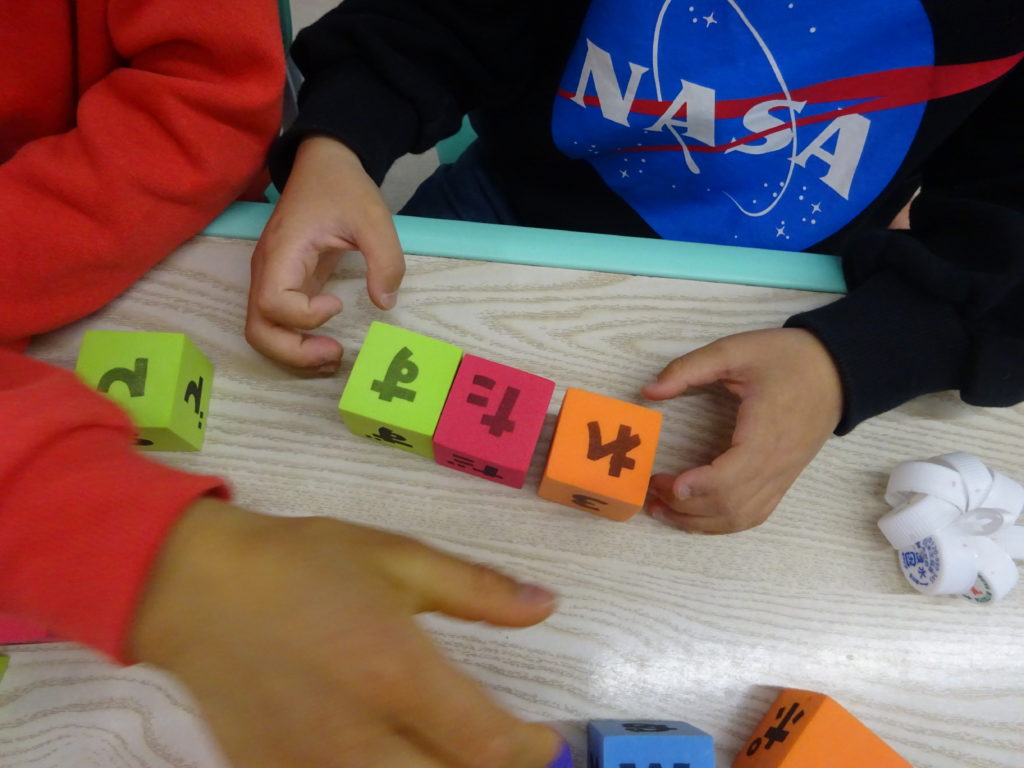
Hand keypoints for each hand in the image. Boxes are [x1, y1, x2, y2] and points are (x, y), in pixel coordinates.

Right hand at [132, 498, 560, 767]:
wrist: (195, 587)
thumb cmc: (302, 562)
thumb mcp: (396, 557)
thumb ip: (478, 589)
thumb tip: (549, 607)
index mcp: (395, 671)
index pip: (485, 744)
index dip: (529, 751)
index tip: (544, 740)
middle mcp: (358, 735)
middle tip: (499, 749)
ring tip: (450, 751)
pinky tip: (393, 756)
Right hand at [246, 136, 404, 372]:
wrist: (324, 164)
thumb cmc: (343, 187)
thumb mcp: (373, 217)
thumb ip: (385, 259)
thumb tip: (384, 302)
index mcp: (282, 252)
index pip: (273, 303)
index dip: (304, 316)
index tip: (338, 303)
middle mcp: (267, 271)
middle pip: (258, 329)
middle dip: (293, 353)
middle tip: (335, 353)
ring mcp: (272, 279)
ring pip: (263, 332)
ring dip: (294, 354)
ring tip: (334, 357)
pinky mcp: (283, 284)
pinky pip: (278, 324)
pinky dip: (297, 343)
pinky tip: (327, 346)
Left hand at [642, 328, 842, 533]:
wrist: (839, 369)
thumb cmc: (787, 358)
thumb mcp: (735, 349)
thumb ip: (689, 369)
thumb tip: (648, 391)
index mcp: (765, 432)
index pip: (731, 477)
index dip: (696, 487)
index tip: (664, 482)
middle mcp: (776, 464)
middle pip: (730, 505)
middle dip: (685, 507)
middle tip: (650, 490)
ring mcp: (782, 476)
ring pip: (740, 517)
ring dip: (698, 521)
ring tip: (662, 508)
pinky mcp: (783, 480)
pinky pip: (753, 515)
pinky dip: (720, 521)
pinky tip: (694, 512)